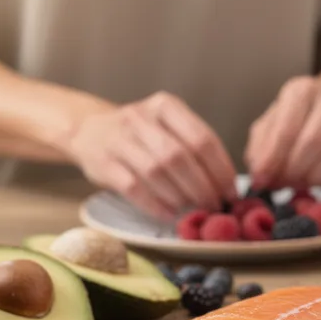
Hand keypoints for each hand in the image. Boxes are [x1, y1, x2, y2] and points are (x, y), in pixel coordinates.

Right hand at [66, 92, 237, 219]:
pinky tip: (169, 214)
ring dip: (180, 196)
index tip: (231, 192)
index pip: (202, 138)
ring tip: (193, 209)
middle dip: (203, 186)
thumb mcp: (166, 125)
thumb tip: (227, 185)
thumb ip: (193, 146)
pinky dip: (155, 205)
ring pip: (156, 172)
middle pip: (180, 157)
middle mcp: (141, 117)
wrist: (89, 131)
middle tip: (214, 206)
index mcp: (165, 105)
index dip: (221, 169)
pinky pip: (133, 188)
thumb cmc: (140, 134)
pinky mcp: (103, 163)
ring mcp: (119, 139)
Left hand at [245, 77, 320, 189]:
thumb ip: (261, 146)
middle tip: (276, 183)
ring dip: (306, 176)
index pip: (287, 128)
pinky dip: (320, 180)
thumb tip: (259, 176)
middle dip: (290, 169)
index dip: (272, 158)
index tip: (260, 178)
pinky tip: (307, 179)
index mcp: (302, 90)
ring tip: (290, 181)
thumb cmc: (298, 116)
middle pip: (311, 142)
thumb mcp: (271, 122)